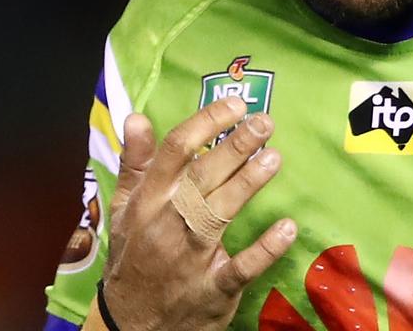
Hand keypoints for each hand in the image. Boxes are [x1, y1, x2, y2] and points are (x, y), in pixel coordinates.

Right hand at [100, 97, 295, 330]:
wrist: (131, 324)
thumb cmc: (134, 254)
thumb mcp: (125, 209)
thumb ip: (134, 162)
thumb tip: (136, 117)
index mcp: (148, 200)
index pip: (175, 151)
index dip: (206, 123)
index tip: (235, 104)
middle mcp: (167, 223)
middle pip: (202, 177)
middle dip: (235, 146)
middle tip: (265, 121)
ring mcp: (190, 257)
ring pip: (218, 214)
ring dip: (247, 184)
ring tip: (274, 157)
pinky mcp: (213, 289)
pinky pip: (240, 268)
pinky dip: (264, 249)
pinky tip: (287, 227)